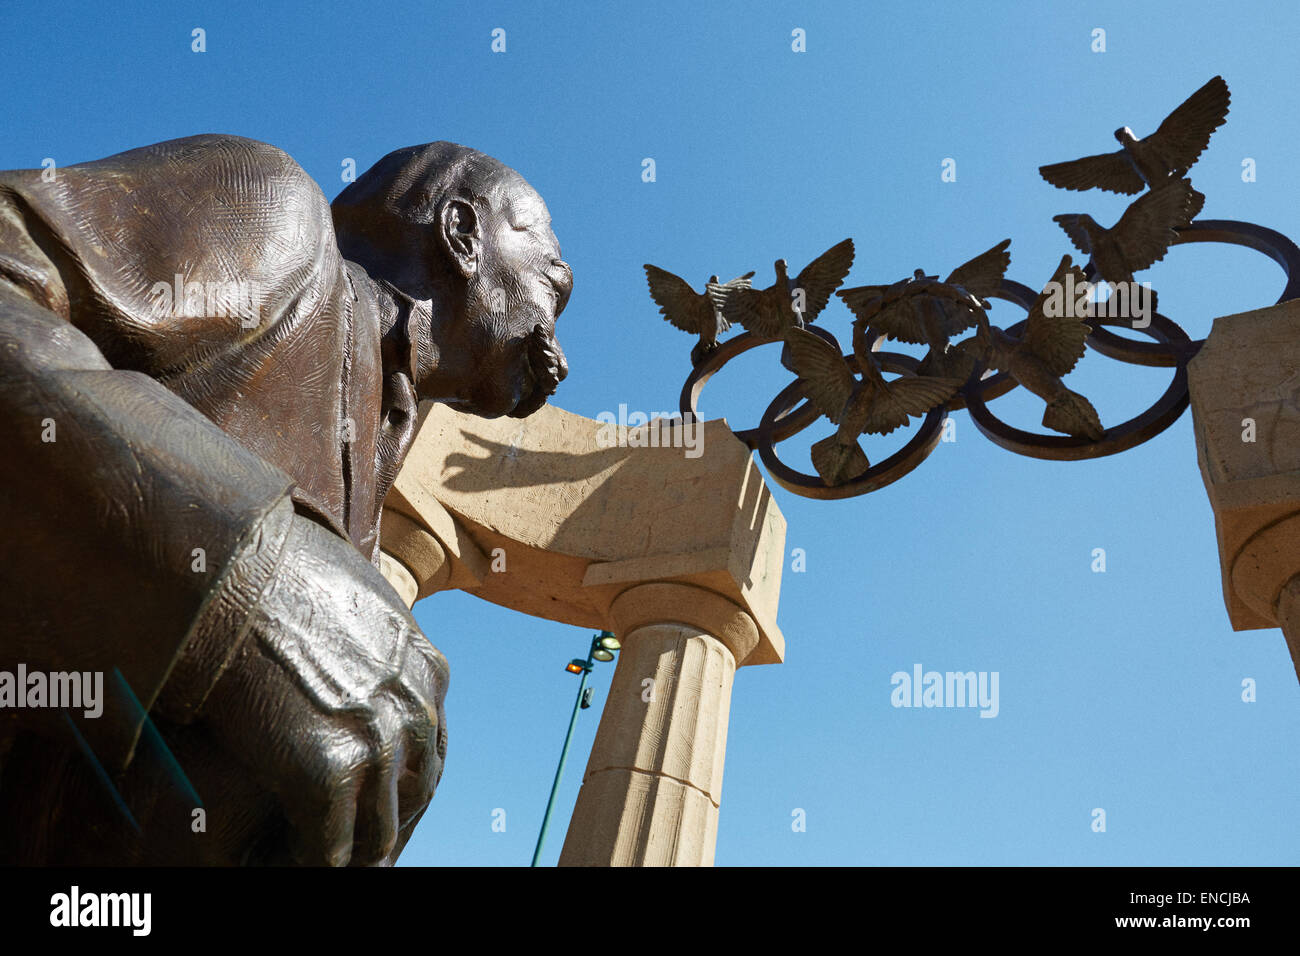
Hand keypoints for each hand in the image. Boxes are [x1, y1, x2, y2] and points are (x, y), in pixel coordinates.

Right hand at [197, 514, 447, 865]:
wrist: (228, 573)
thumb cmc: (274, 574)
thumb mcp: (355, 596)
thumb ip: (374, 634)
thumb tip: (361, 636)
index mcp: (427, 671)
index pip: (433, 750)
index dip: (404, 786)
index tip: (378, 806)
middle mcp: (416, 710)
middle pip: (415, 795)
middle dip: (386, 827)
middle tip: (355, 851)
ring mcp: (377, 743)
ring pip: (375, 831)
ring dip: (350, 853)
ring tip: (314, 861)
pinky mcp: (327, 771)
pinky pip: (326, 848)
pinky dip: (308, 864)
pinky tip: (283, 864)